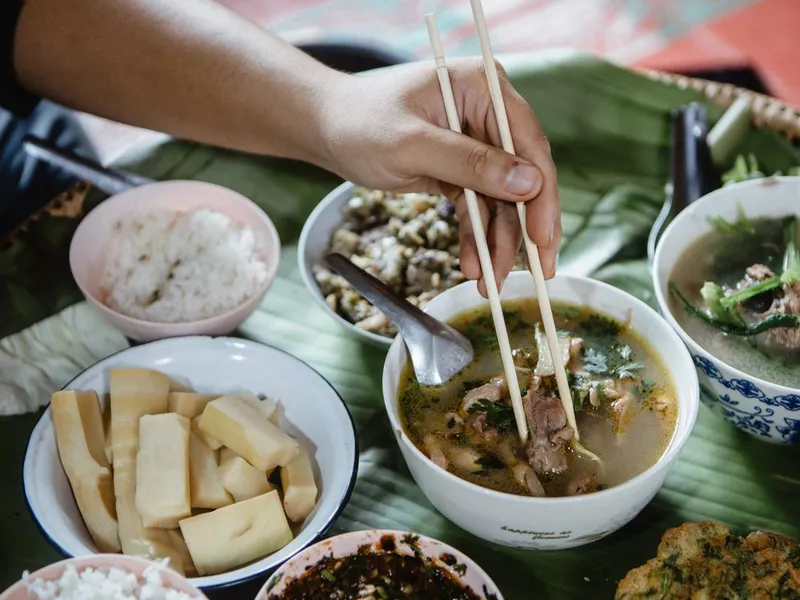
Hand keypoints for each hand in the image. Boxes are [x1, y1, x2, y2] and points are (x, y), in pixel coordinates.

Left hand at [319, 58, 560, 296]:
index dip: (541, 193)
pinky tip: (474, 265)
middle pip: (523, 175)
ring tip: (492, 281)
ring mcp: (476, 142)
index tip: (543, 238)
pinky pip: (479, 206)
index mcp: (482, 87)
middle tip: (537, 272)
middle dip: (527, 227)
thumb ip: (469, 163)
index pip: (527, 142)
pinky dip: (477, 236)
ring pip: (503, 199)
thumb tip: (529, 183)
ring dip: (499, 241)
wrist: (327, 131)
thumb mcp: (411, 146)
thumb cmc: (360, 124)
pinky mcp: (461, 168)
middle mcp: (487, 112)